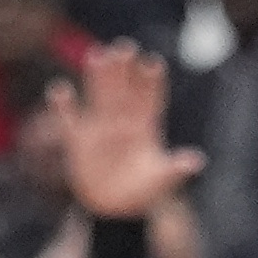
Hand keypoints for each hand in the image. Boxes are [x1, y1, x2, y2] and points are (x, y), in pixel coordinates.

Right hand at [49, 44, 204, 219]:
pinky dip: (63, 105)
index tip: (154, 63)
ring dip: (97, 76)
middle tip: (125, 47)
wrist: (114, 209)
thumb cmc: (142, 192)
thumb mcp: (161, 181)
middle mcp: (122, 121)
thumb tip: (197, 160)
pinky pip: (68, 119)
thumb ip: (175, 169)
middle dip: (124, 69)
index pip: (149, 100)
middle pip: (123, 90)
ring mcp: (100, 127)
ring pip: (99, 95)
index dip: (152, 82)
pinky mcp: (78, 139)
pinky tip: (60, 90)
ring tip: (98, 54)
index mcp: (145, 127)